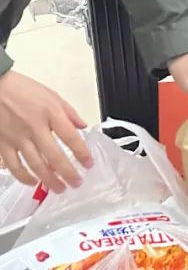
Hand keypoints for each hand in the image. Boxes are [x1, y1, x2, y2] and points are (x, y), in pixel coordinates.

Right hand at [0, 71, 92, 191]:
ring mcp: (17, 138)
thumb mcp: (51, 95)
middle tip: (76, 182)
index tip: (88, 163)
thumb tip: (82, 125)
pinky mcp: (3, 144)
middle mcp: (34, 128)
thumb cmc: (21, 89)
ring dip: (49, 180)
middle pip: (54, 156)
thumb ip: (69, 112)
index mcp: (50, 113)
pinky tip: (33, 182)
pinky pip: (14, 166)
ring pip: (35, 165)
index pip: (71, 138)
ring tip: (59, 188)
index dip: (82, 153)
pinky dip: (24, 177)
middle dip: (68, 173)